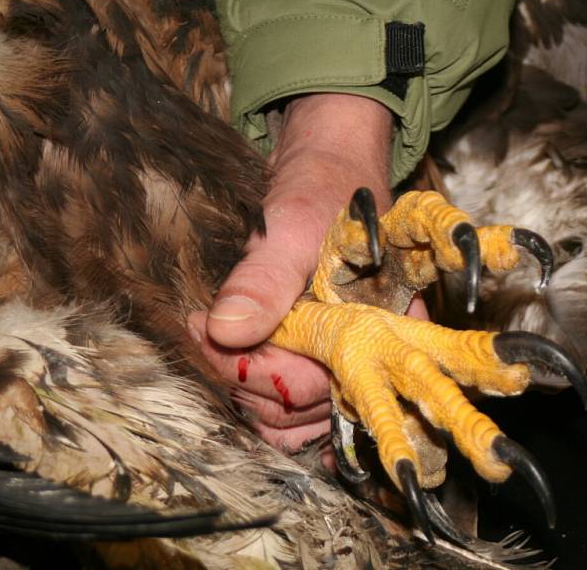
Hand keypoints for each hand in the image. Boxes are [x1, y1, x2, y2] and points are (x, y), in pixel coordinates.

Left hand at [187, 93, 425, 463]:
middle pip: (308, 408)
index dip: (265, 371)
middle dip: (247, 380)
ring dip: (248, 395)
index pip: (326, 382)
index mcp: (382, 326)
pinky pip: (297, 407)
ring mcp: (344, 358)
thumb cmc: (323, 188)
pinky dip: (264, 402)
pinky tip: (236, 385)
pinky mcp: (319, 357)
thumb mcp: (293, 224)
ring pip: (298, 416)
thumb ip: (265, 277)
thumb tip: (224, 331)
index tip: (212, 334)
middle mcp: (368, 353)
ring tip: (212, 350)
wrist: (323, 169)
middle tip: (203, 336)